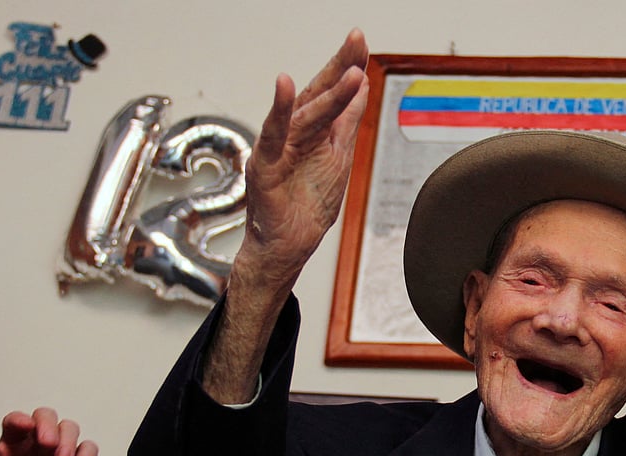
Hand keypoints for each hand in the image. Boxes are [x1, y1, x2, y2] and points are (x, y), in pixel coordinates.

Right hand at [232, 28, 369, 298]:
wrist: (287, 247)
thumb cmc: (305, 206)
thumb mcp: (337, 157)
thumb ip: (346, 121)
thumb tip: (361, 86)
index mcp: (310, 132)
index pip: (330, 93)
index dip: (346, 67)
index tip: (361, 41)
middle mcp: (292, 135)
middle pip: (317, 94)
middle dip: (339, 66)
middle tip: (356, 39)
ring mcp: (277, 150)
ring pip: (304, 115)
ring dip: (328, 93)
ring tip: (351, 70)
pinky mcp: (264, 168)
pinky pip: (271, 136)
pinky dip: (278, 111)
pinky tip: (284, 86)